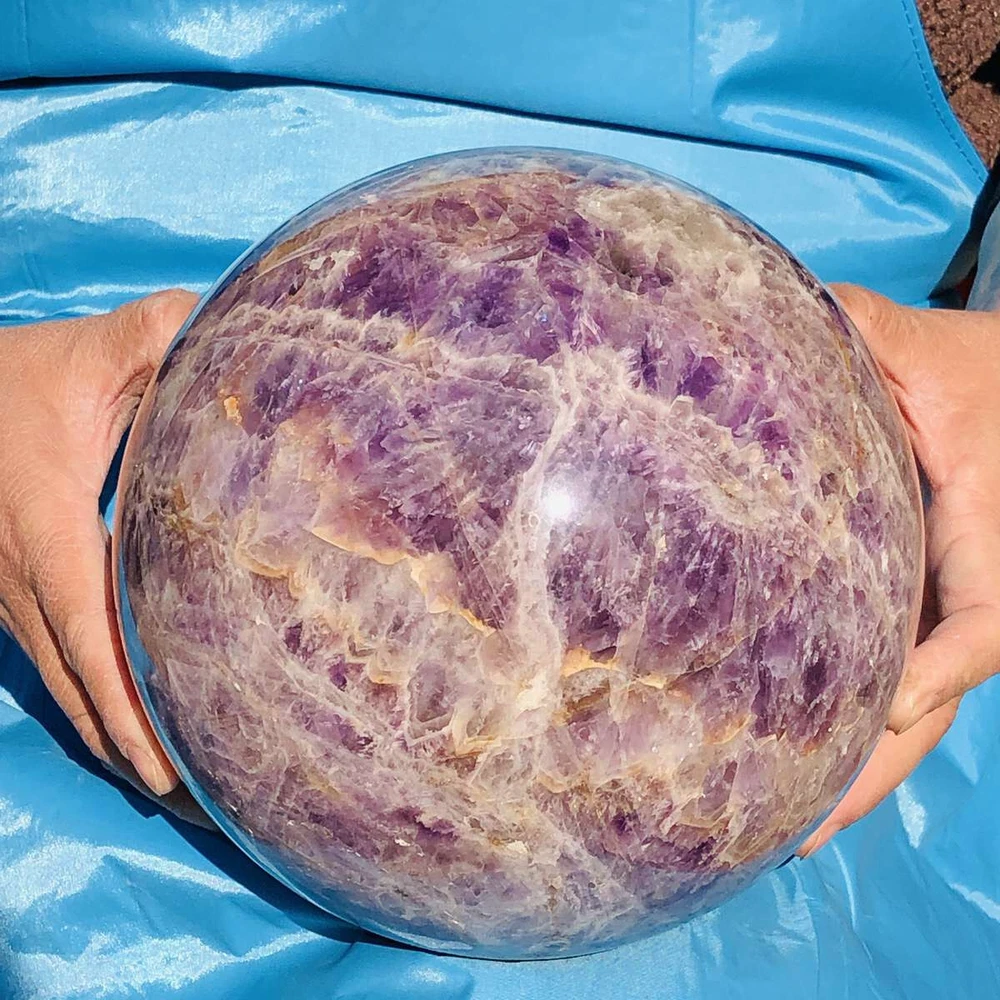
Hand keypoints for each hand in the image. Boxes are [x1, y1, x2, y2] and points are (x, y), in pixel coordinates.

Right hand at [0, 291, 202, 811]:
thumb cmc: (12, 379)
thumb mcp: (90, 353)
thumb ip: (152, 339)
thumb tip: (211, 325)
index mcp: (48, 531)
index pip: (92, 635)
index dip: (128, 702)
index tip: (167, 763)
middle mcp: (21, 580)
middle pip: (79, 681)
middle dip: (129, 744)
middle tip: (192, 799)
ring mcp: (6, 594)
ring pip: (62, 681)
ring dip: (109, 733)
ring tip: (168, 785)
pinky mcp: (8, 592)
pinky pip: (52, 660)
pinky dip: (88, 701)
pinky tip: (122, 726)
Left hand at [799, 284, 999, 855]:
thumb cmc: (981, 375)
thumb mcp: (926, 348)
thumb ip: (870, 331)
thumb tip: (802, 314)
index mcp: (982, 535)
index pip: (976, 621)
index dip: (937, 668)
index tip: (885, 713)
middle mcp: (969, 591)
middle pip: (934, 699)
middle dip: (878, 769)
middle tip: (804, 834)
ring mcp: (942, 609)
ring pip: (914, 707)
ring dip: (862, 771)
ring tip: (793, 831)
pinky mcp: (918, 610)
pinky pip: (894, 678)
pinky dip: (859, 729)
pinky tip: (805, 765)